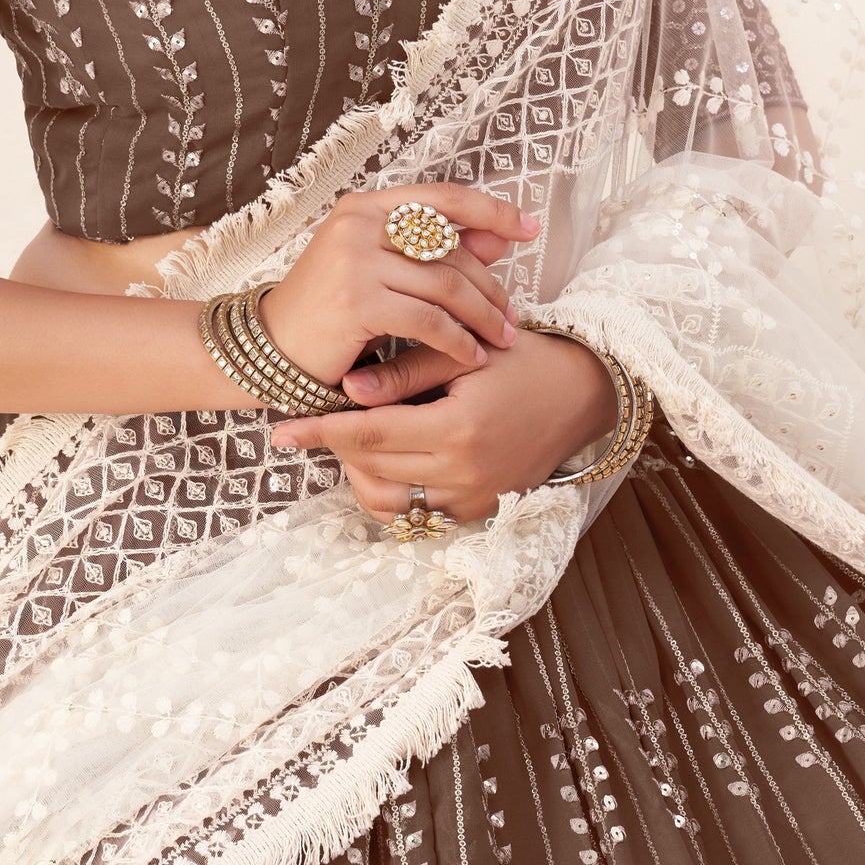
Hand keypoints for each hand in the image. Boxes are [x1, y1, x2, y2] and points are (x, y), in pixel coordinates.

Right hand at [256, 184, 537, 389]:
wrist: (271, 348)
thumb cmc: (327, 311)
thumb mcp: (379, 271)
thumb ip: (434, 252)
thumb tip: (498, 239)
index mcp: (365, 206)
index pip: (442, 198)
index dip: (492, 211)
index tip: (530, 228)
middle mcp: (359, 223)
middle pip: (451, 249)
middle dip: (490, 285)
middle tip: (512, 316)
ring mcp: (355, 259)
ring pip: (446, 285)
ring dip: (482, 316)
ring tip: (501, 339)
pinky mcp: (357, 300)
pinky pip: (428, 320)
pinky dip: (457, 340)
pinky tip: (471, 356)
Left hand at [269, 329, 619, 525]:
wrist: (585, 395)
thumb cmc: (526, 361)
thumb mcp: (467, 353)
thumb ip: (406, 372)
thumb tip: (347, 389)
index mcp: (458, 429)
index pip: (368, 435)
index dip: (319, 432)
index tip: (280, 431)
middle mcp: (464, 474)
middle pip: (372, 468)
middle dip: (336, 445)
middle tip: (316, 418)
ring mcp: (473, 499)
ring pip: (390, 501)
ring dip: (362, 472)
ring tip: (354, 437)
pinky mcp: (480, 510)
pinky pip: (420, 512)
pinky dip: (395, 488)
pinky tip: (389, 455)